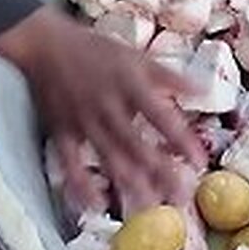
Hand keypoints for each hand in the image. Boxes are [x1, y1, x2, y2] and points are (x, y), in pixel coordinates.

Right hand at [0, 7, 206, 212]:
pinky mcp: (62, 132)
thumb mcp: (136, 56)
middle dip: (160, 172)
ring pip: (109, 157)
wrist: (45, 44)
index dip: (181, 140)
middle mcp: (109, 107)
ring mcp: (84, 122)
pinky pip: (71, 162)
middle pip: (137, 145)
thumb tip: (203, 90)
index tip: (199, 161)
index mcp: (130, 86)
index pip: (161, 117)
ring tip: (150, 205)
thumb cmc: (95, 50)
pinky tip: (96, 204)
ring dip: (130, 183)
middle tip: (180, 196)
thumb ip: (170, 76)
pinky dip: (81, 185)